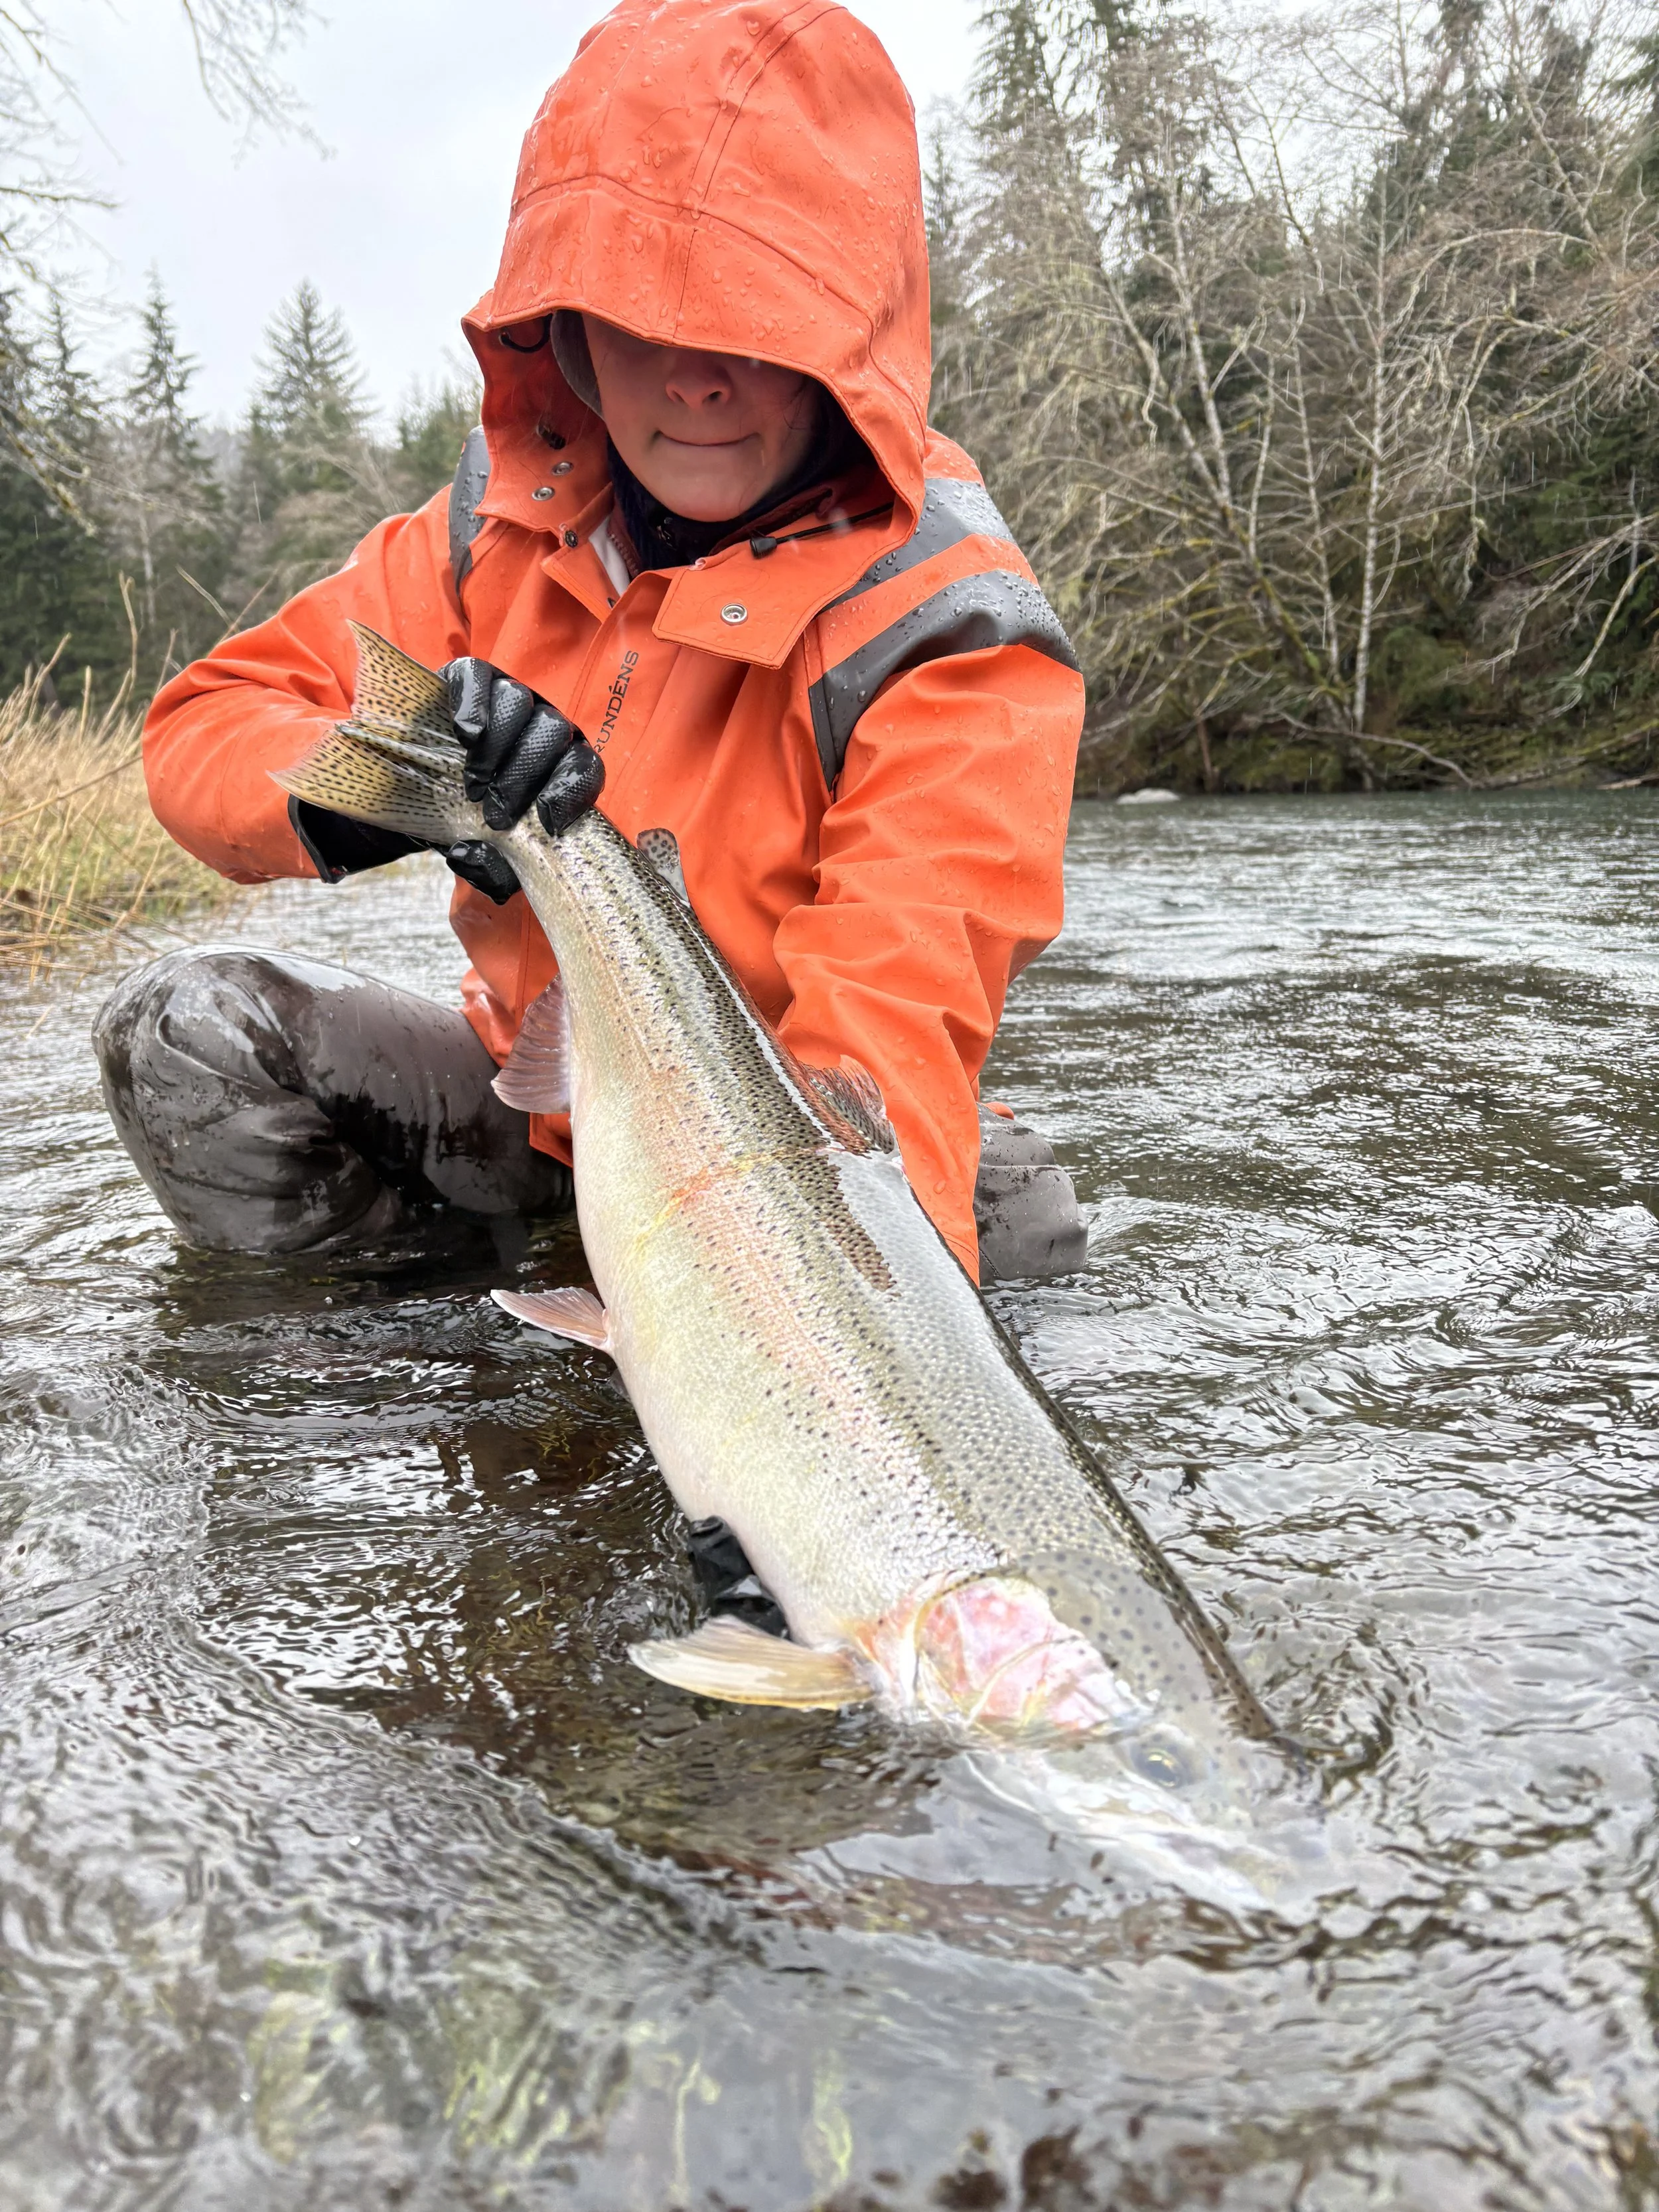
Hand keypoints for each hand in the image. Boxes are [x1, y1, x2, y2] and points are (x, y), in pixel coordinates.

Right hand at [290, 659, 604, 905]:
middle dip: (525, 778)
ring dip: (498, 749)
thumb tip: (475, 858)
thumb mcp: (480, 850)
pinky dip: (474, 704)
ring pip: (520, 703)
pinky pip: (479, 678)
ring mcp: (508, 694)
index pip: (585, 768)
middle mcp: (542, 724)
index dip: (572, 792)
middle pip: (553, 734)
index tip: (547, 822)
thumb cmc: (463, 819)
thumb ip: (488, 867)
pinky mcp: (470, 676)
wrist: (412, 788)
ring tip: (472, 785)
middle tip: (494, 813)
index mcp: (559, 764)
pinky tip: (464, 735)